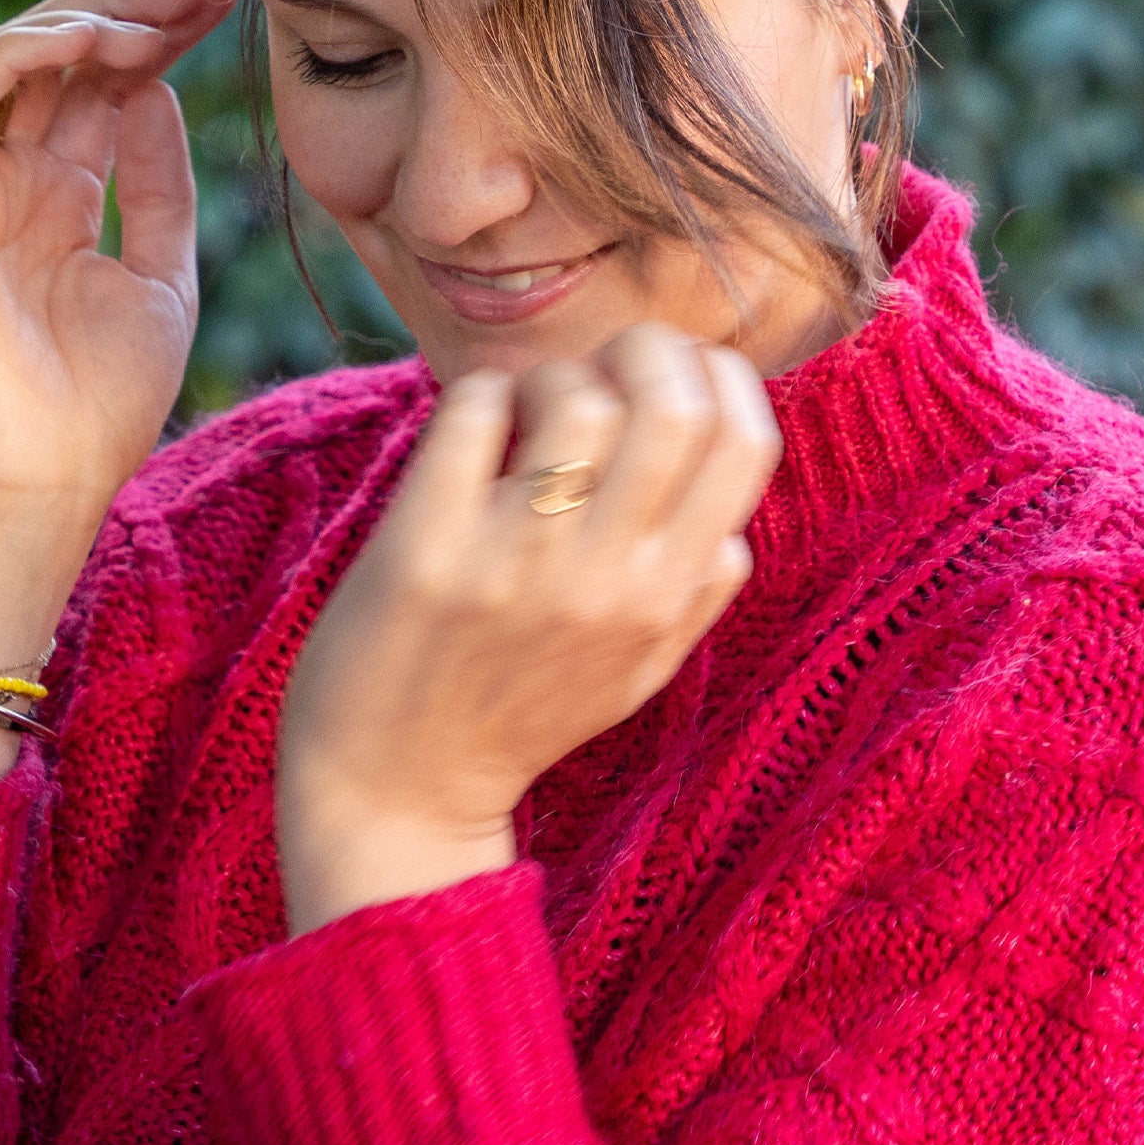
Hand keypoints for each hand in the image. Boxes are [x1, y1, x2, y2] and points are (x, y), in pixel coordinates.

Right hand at [0, 0, 234, 541]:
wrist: (48, 486)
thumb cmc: (101, 402)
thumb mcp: (162, 273)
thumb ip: (159, 182)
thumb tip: (160, 90)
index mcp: (60, 194)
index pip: (101, 81)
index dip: (158, 31)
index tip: (226, 2)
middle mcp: (10, 179)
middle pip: (55, 52)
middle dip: (130, 5)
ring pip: (2, 53)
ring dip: (81, 16)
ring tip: (158, 19)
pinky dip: (26, 51)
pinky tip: (100, 44)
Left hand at [275, 324, 782, 933]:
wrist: (398, 795)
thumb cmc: (521, 711)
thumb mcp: (642, 665)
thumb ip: (699, 587)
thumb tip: (729, 492)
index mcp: (667, 598)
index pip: (745, 441)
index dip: (717, 375)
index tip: (671, 377)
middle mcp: (607, 579)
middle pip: (674, 401)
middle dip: (643, 349)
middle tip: (600, 372)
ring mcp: (516, 563)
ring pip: (577, 397)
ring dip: (551, 377)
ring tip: (525, 412)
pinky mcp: (427, 547)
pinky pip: (473, 409)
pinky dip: (477, 396)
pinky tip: (470, 433)